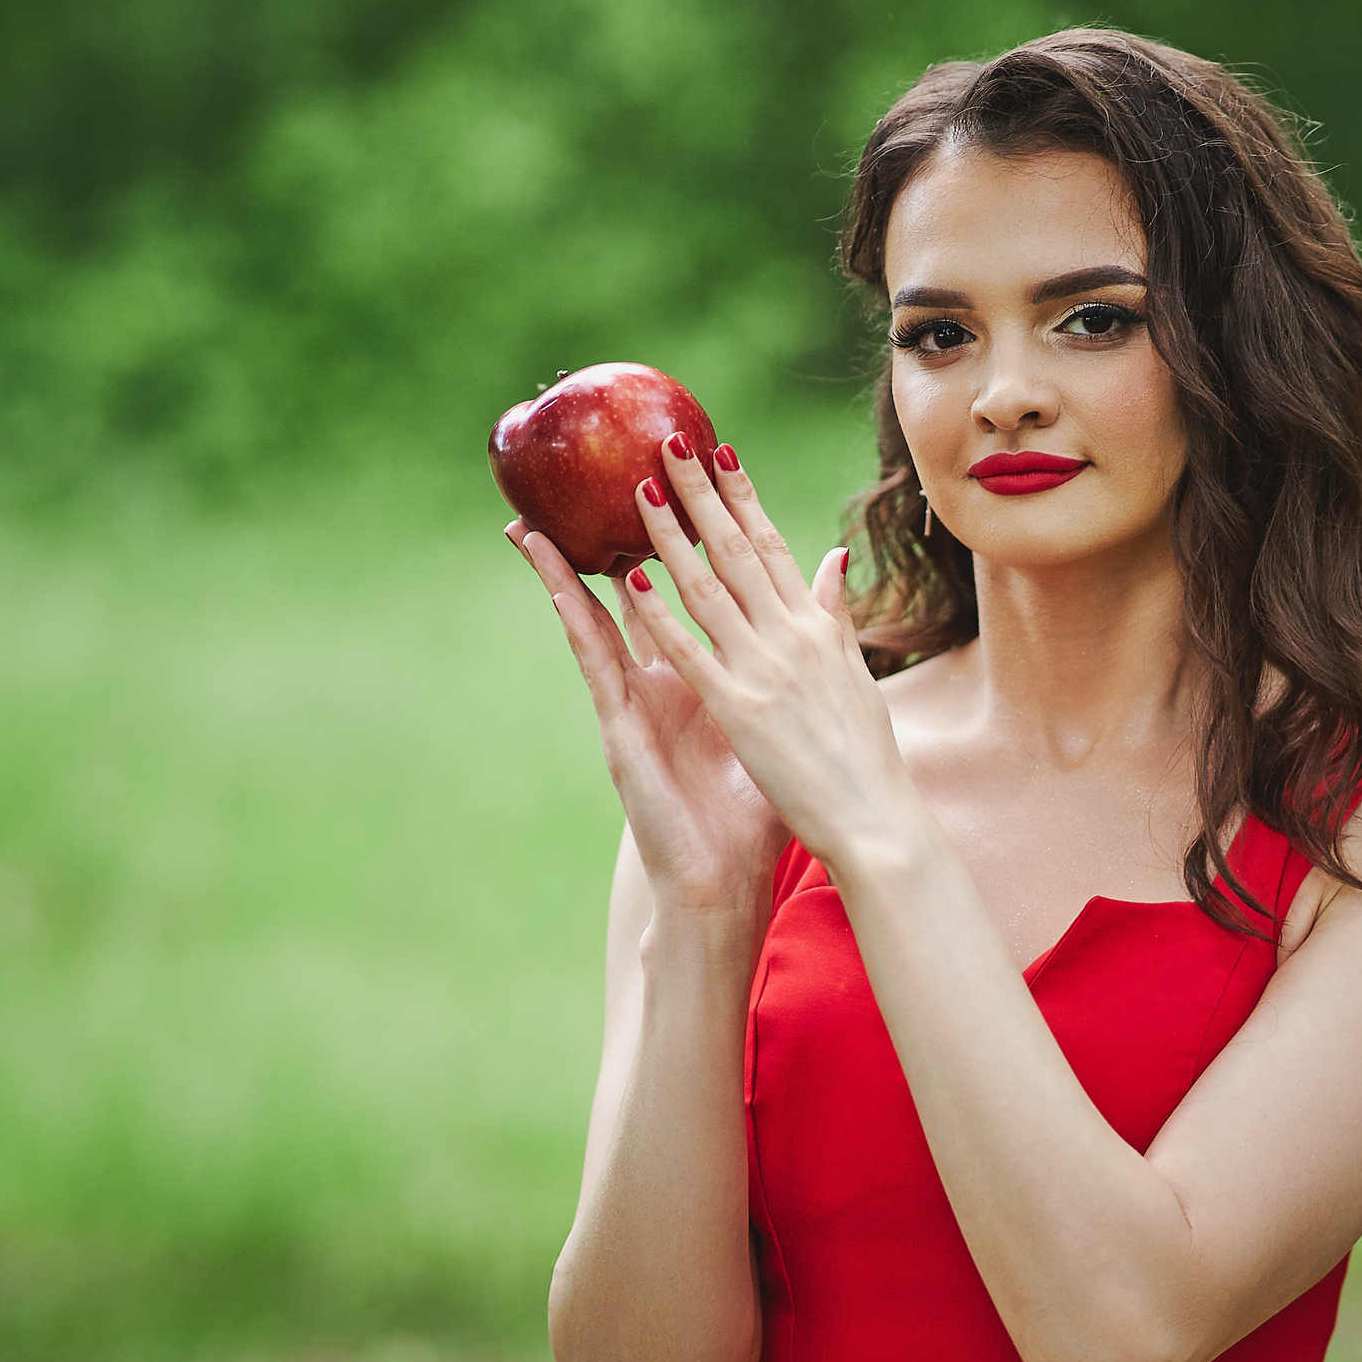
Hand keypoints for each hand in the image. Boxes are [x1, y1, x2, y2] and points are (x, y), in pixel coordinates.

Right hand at [510, 512, 785, 917]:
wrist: (728, 880)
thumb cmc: (756, 812)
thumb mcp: (785, 723)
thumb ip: (801, 660)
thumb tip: (828, 616)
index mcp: (701, 677)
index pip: (682, 597)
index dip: (678, 543)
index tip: (672, 486)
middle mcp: (660, 683)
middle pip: (630, 596)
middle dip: (615, 540)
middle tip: (596, 481)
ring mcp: (634, 704)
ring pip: (594, 623)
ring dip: (565, 575)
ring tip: (532, 526)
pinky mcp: (619, 731)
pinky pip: (594, 667)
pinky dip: (579, 625)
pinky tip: (560, 588)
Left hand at [610, 436, 921, 873]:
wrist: (875, 819)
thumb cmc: (868, 756)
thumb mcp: (855, 675)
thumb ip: (835, 615)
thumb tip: (835, 559)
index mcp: (817, 628)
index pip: (773, 545)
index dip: (743, 496)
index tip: (719, 451)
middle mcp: (791, 637)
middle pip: (736, 550)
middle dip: (701, 494)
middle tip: (667, 444)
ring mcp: (763, 670)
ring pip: (707, 588)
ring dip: (671, 536)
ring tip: (640, 491)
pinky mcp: (738, 709)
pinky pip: (691, 652)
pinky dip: (661, 614)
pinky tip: (632, 582)